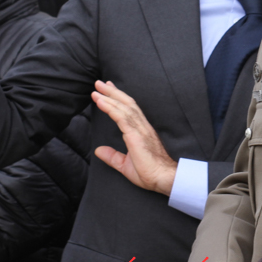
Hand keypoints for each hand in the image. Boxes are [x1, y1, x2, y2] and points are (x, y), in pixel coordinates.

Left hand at [92, 80, 177, 195]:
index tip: (108, 89)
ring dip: (109, 96)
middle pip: (126, 103)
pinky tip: (101, 101)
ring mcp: (140, 129)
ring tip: (97, 88)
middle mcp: (142, 127)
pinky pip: (122, 117)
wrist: (165, 179)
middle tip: (100, 82)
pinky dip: (110, 107)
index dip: (118, 98)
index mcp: (141, 132)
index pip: (128, 110)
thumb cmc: (150, 174)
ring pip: (124, 106)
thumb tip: (99, 151)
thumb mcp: (125, 165)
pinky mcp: (137, 135)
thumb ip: (113, 157)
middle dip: (112, 91)